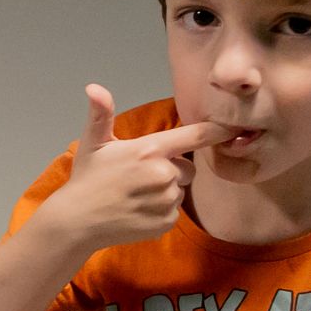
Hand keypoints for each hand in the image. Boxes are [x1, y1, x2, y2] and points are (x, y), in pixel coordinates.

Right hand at [47, 85, 229, 248]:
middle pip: (186, 169)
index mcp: (149, 150)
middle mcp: (163, 174)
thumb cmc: (86, 179)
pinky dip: (160, 212)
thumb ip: (101, 114)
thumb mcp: (93, 143)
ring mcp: (165, 201)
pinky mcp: (165, 223)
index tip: (233, 128)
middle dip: (170, 171)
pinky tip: (138, 211)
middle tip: (139, 177)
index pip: (194, 136)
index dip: (216, 132)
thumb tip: (94, 87)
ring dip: (164, 192)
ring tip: (136, 196)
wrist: (77, 222)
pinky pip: (173, 212)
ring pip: (179, 191)